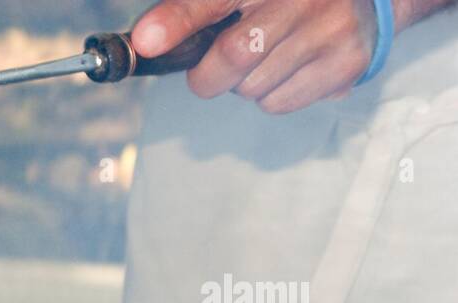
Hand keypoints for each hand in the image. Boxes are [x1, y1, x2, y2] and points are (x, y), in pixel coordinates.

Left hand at [131, 0, 381, 112]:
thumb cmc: (284, 0)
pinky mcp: (346, 63)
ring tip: (268, 56)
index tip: (146, 41)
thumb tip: (147, 40)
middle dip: (209, 74)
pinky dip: (270, 96)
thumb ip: (195, 10)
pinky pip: (279, 102)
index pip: (213, 0)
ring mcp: (330, 28)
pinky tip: (290, 68)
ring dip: (244, 84)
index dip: (178, 21)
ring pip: (253, 87)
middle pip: (233, 55)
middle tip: (212, 69)